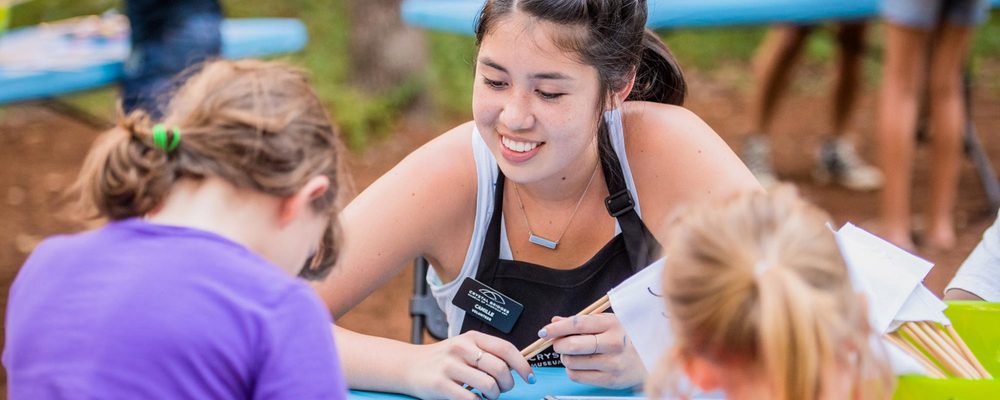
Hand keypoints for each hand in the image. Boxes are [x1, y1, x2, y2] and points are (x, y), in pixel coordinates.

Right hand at [402, 331, 534, 399]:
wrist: (409, 365)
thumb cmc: (443, 359)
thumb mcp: (464, 347)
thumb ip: (487, 353)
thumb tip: (516, 367)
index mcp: (472, 337)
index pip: (506, 349)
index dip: (523, 365)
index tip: (529, 377)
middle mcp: (461, 348)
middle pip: (500, 369)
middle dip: (508, 384)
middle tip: (502, 389)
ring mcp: (450, 367)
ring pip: (488, 385)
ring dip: (494, 396)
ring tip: (487, 396)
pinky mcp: (440, 385)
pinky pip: (471, 399)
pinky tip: (474, 399)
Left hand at [539, 313, 645, 388]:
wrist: (651, 359)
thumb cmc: (626, 338)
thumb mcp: (608, 323)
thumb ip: (581, 322)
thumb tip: (555, 321)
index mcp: (612, 324)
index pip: (577, 324)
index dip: (556, 328)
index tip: (544, 331)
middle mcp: (613, 343)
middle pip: (572, 345)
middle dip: (558, 344)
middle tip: (558, 343)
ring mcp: (612, 363)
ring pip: (571, 362)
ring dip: (565, 358)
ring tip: (573, 354)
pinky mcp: (610, 380)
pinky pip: (577, 376)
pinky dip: (572, 370)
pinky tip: (579, 365)